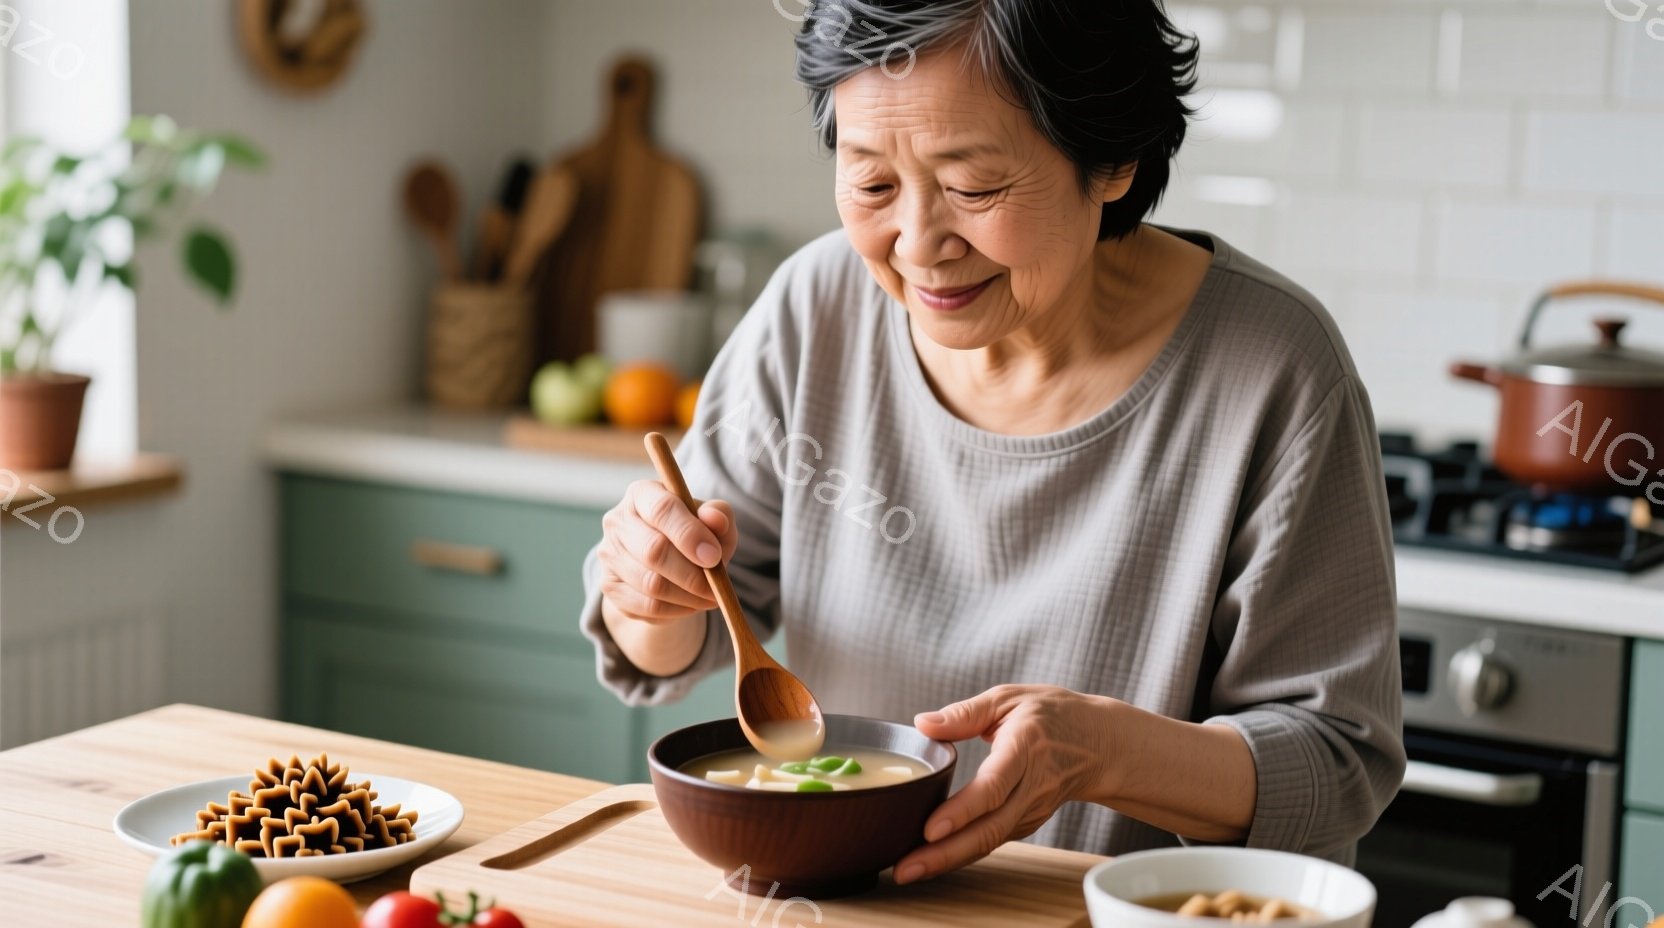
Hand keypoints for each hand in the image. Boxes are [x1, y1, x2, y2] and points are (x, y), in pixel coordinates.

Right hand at [598, 479, 737, 625]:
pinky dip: (676, 610)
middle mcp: (617, 520)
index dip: (689, 534)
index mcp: (642, 494)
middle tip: (716, 587)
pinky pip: (646, 606)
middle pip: (654, 550)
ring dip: (688, 596)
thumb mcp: (714, 522)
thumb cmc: (694, 535)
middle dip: (692, 574)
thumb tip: (714, 518)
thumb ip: (719, 516)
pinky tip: (691, 604)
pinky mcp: (609, 586)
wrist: (666, 564)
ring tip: (709, 597)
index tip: (713, 557)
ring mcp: (609, 554)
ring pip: (651, 584)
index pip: (662, 509)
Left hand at [893, 685, 1117, 884]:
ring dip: (948, 859)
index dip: (963, 811)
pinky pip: (992, 841)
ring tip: (907, 870)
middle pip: (989, 828)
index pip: (993, 786)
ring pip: (989, 841)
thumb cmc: (1052, 715)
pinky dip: (961, 853)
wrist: (1101, 745)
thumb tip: (923, 723)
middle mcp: (1031, 786)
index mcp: (1025, 748)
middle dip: (945, 853)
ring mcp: (1031, 809)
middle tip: (905, 868)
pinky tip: (930, 860)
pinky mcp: (1027, 822)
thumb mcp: (1009, 699)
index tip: (931, 829)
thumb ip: (966, 712)